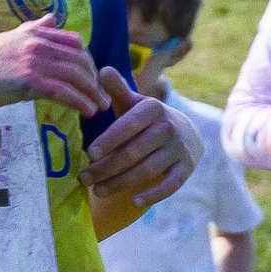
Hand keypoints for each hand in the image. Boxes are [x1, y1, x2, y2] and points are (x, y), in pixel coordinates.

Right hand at [0, 17, 109, 122]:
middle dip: (95, 78)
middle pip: (80, 59)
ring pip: (76, 76)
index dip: (88, 60)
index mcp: (32, 32)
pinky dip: (81, 102)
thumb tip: (52, 17)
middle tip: (102, 95)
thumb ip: (32, 30)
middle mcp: (36, 42)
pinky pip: (65, 92)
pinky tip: (88, 112)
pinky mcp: (29, 81)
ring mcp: (33, 61)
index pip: (73, 41)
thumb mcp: (6, 41)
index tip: (92, 77)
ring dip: (93, 93)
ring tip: (100, 107)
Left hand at [84, 73, 194, 207]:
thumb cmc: (146, 119)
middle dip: (106, 168)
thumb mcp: (132, 102)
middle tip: (84, 179)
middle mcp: (168, 127)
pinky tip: (134, 201)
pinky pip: (171, 185)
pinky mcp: (186, 168)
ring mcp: (179, 149)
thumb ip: (117, 89)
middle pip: (132, 152)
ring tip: (97, 191)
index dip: (109, 140)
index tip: (89, 154)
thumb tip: (101, 70)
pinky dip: (153, 194)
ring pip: (146, 170)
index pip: (127, 125)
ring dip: (120, 183)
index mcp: (153, 108)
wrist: (183, 133)